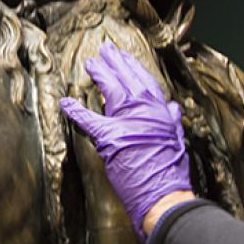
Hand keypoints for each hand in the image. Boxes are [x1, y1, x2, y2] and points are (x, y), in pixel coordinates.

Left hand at [59, 42, 192, 241]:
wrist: (164, 193)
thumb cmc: (171, 171)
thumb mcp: (178, 139)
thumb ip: (172, 120)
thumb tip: (172, 106)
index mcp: (160, 111)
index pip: (145, 81)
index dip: (133, 67)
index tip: (125, 57)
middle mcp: (144, 110)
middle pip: (127, 79)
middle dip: (115, 62)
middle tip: (104, 50)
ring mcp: (127, 121)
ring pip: (111, 89)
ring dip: (100, 74)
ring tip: (90, 63)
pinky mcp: (110, 137)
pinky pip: (89, 120)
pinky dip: (76, 110)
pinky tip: (66, 102)